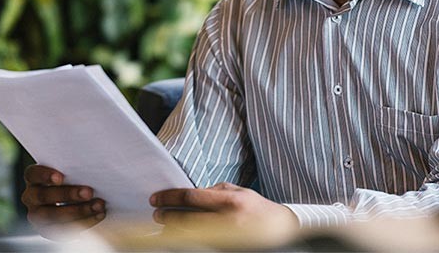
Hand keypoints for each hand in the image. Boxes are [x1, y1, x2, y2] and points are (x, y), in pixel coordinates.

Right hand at [21, 164, 105, 238]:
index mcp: (33, 178)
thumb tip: (93, 159)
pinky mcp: (48, 230)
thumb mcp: (68, 169)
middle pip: (44, 196)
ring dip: (79, 211)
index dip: (45, 175)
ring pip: (54, 216)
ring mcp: (37, 216)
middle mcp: (31, 197)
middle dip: (68, 195)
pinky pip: (65, 229)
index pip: (33, 174)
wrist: (69, 197)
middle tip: (88, 192)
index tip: (60, 177)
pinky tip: (98, 214)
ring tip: (98, 205)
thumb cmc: (70, 176)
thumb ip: (73, 166)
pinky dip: (84, 222)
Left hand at [150, 182, 297, 234]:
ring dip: (174, 232)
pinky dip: (188, 241)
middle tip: (156, 214)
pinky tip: (179, 239)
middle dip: (168, 217)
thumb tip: (189, 195)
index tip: (156, 199)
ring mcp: (228, 238)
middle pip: (188, 219)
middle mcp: (229, 220)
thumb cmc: (257, 208)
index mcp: (231, 201)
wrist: (282, 229)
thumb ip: (215, 190)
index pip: (192, 197)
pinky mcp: (227, 248)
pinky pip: (202, 244)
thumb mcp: (239, 192)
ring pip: (192, 235)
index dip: (170, 198)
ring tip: (163, 228)